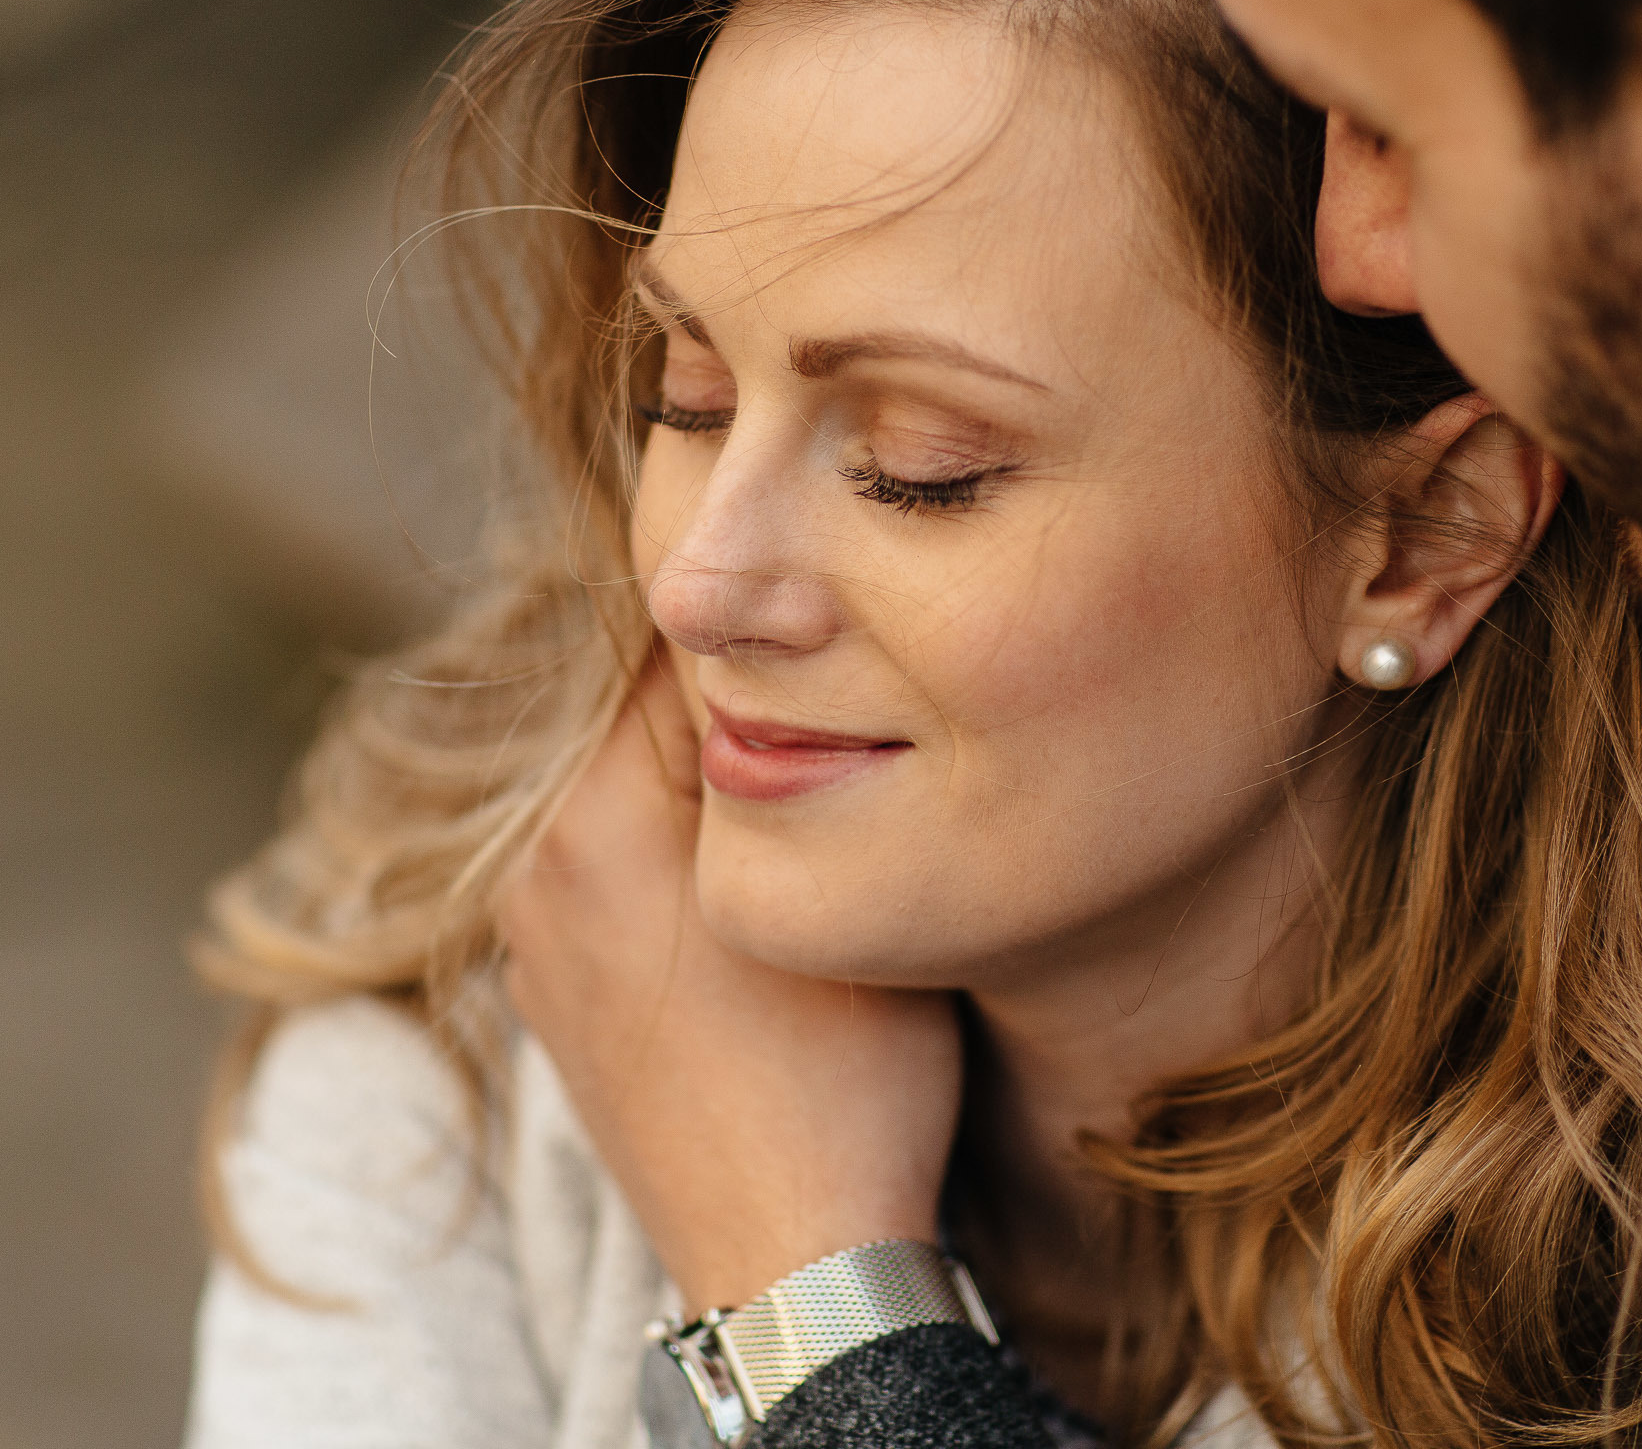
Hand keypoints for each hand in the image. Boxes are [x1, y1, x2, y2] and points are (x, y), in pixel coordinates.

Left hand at [500, 658, 962, 1308]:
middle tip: (835, 721)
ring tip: (802, 815)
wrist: (793, 1259)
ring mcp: (536, 940)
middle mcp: (536, 869)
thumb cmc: (850, 1077)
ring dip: (707, 788)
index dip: (768, 639)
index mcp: (593, 821)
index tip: (835, 637)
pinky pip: (615, 874)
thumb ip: (804, 752)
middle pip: (640, 723)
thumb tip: (780, 646)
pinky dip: (675, 858)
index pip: (673, 652)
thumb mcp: (845, 883)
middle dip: (735, 712)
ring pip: (629, 797)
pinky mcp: (557, 995)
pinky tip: (750, 897)